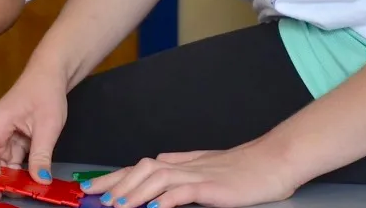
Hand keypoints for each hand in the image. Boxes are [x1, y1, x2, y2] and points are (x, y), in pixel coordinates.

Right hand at [0, 68, 68, 196]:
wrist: (50, 75)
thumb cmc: (45, 93)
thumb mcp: (48, 126)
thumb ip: (41, 155)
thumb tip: (40, 181)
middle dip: (0, 182)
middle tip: (20, 195)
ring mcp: (0, 136)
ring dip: (11, 179)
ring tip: (28, 189)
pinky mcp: (9, 140)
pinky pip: (9, 161)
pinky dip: (18, 171)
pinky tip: (30, 179)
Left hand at [82, 139, 299, 207]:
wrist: (273, 161)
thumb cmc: (243, 170)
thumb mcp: (205, 169)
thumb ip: (181, 170)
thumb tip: (156, 169)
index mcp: (180, 163)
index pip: (139, 168)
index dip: (113, 177)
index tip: (92, 187)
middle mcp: (184, 166)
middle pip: (141, 169)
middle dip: (115, 183)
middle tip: (95, 197)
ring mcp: (198, 174)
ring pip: (157, 177)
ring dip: (134, 191)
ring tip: (117, 205)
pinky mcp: (213, 187)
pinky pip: (184, 191)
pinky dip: (167, 199)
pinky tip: (155, 207)